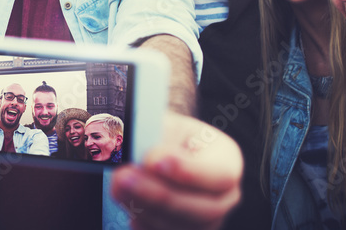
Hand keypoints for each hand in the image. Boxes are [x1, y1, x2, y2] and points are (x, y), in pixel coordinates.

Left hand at [110, 112, 241, 229]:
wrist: (162, 152)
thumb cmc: (168, 135)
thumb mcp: (168, 125)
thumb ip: (162, 140)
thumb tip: (151, 163)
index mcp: (228, 160)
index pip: (220, 175)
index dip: (189, 173)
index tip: (155, 162)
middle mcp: (225, 196)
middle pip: (204, 210)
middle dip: (159, 196)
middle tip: (123, 177)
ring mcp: (209, 222)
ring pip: (182, 228)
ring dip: (145, 209)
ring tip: (117, 185)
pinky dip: (143, 222)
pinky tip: (128, 202)